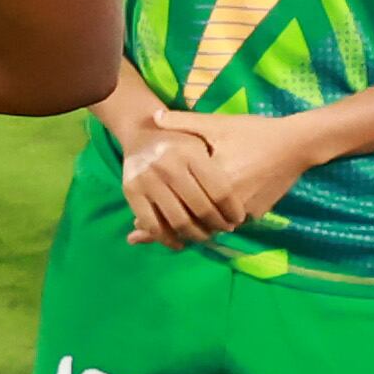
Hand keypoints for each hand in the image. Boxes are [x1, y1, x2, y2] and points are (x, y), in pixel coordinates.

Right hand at [117, 116, 234, 247]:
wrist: (142, 131)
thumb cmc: (183, 139)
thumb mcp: (205, 141)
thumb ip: (221, 169)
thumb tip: (242, 205)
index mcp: (190, 152)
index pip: (220, 191)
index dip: (233, 210)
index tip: (238, 219)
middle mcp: (168, 165)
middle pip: (201, 209)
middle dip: (217, 225)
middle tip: (224, 229)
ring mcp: (148, 180)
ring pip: (179, 221)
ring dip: (196, 235)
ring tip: (205, 235)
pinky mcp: (131, 192)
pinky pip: (153, 225)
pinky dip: (168, 240)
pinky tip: (180, 242)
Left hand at [125, 111, 318, 242]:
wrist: (296, 144)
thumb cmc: (254, 132)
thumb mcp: (217, 124)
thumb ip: (184, 123)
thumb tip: (154, 117)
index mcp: (215, 181)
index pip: (179, 209)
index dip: (157, 221)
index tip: (136, 231)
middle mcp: (229, 202)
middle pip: (194, 224)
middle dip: (171, 230)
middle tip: (146, 235)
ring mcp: (245, 212)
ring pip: (212, 227)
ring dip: (194, 227)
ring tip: (169, 229)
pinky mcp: (258, 214)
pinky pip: (230, 222)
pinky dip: (215, 221)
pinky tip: (202, 217)